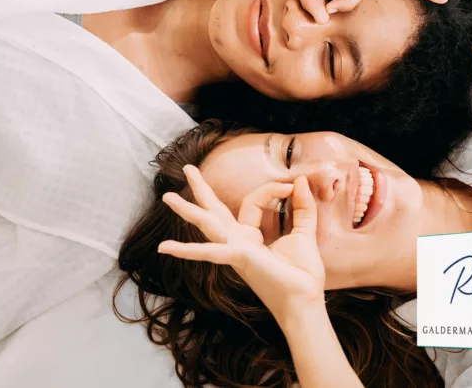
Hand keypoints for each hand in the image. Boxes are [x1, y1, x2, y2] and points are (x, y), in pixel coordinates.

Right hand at [159, 166, 325, 323]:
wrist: (305, 302)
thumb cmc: (302, 275)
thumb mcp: (304, 233)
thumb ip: (302, 207)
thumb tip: (300, 181)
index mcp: (250, 236)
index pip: (252, 201)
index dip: (271, 189)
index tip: (292, 186)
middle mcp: (237, 242)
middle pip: (215, 211)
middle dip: (201, 190)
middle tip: (187, 168)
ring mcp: (235, 250)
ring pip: (208, 224)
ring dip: (187, 210)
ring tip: (167, 196)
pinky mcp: (238, 258)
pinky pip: (211, 251)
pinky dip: (189, 250)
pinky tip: (166, 248)